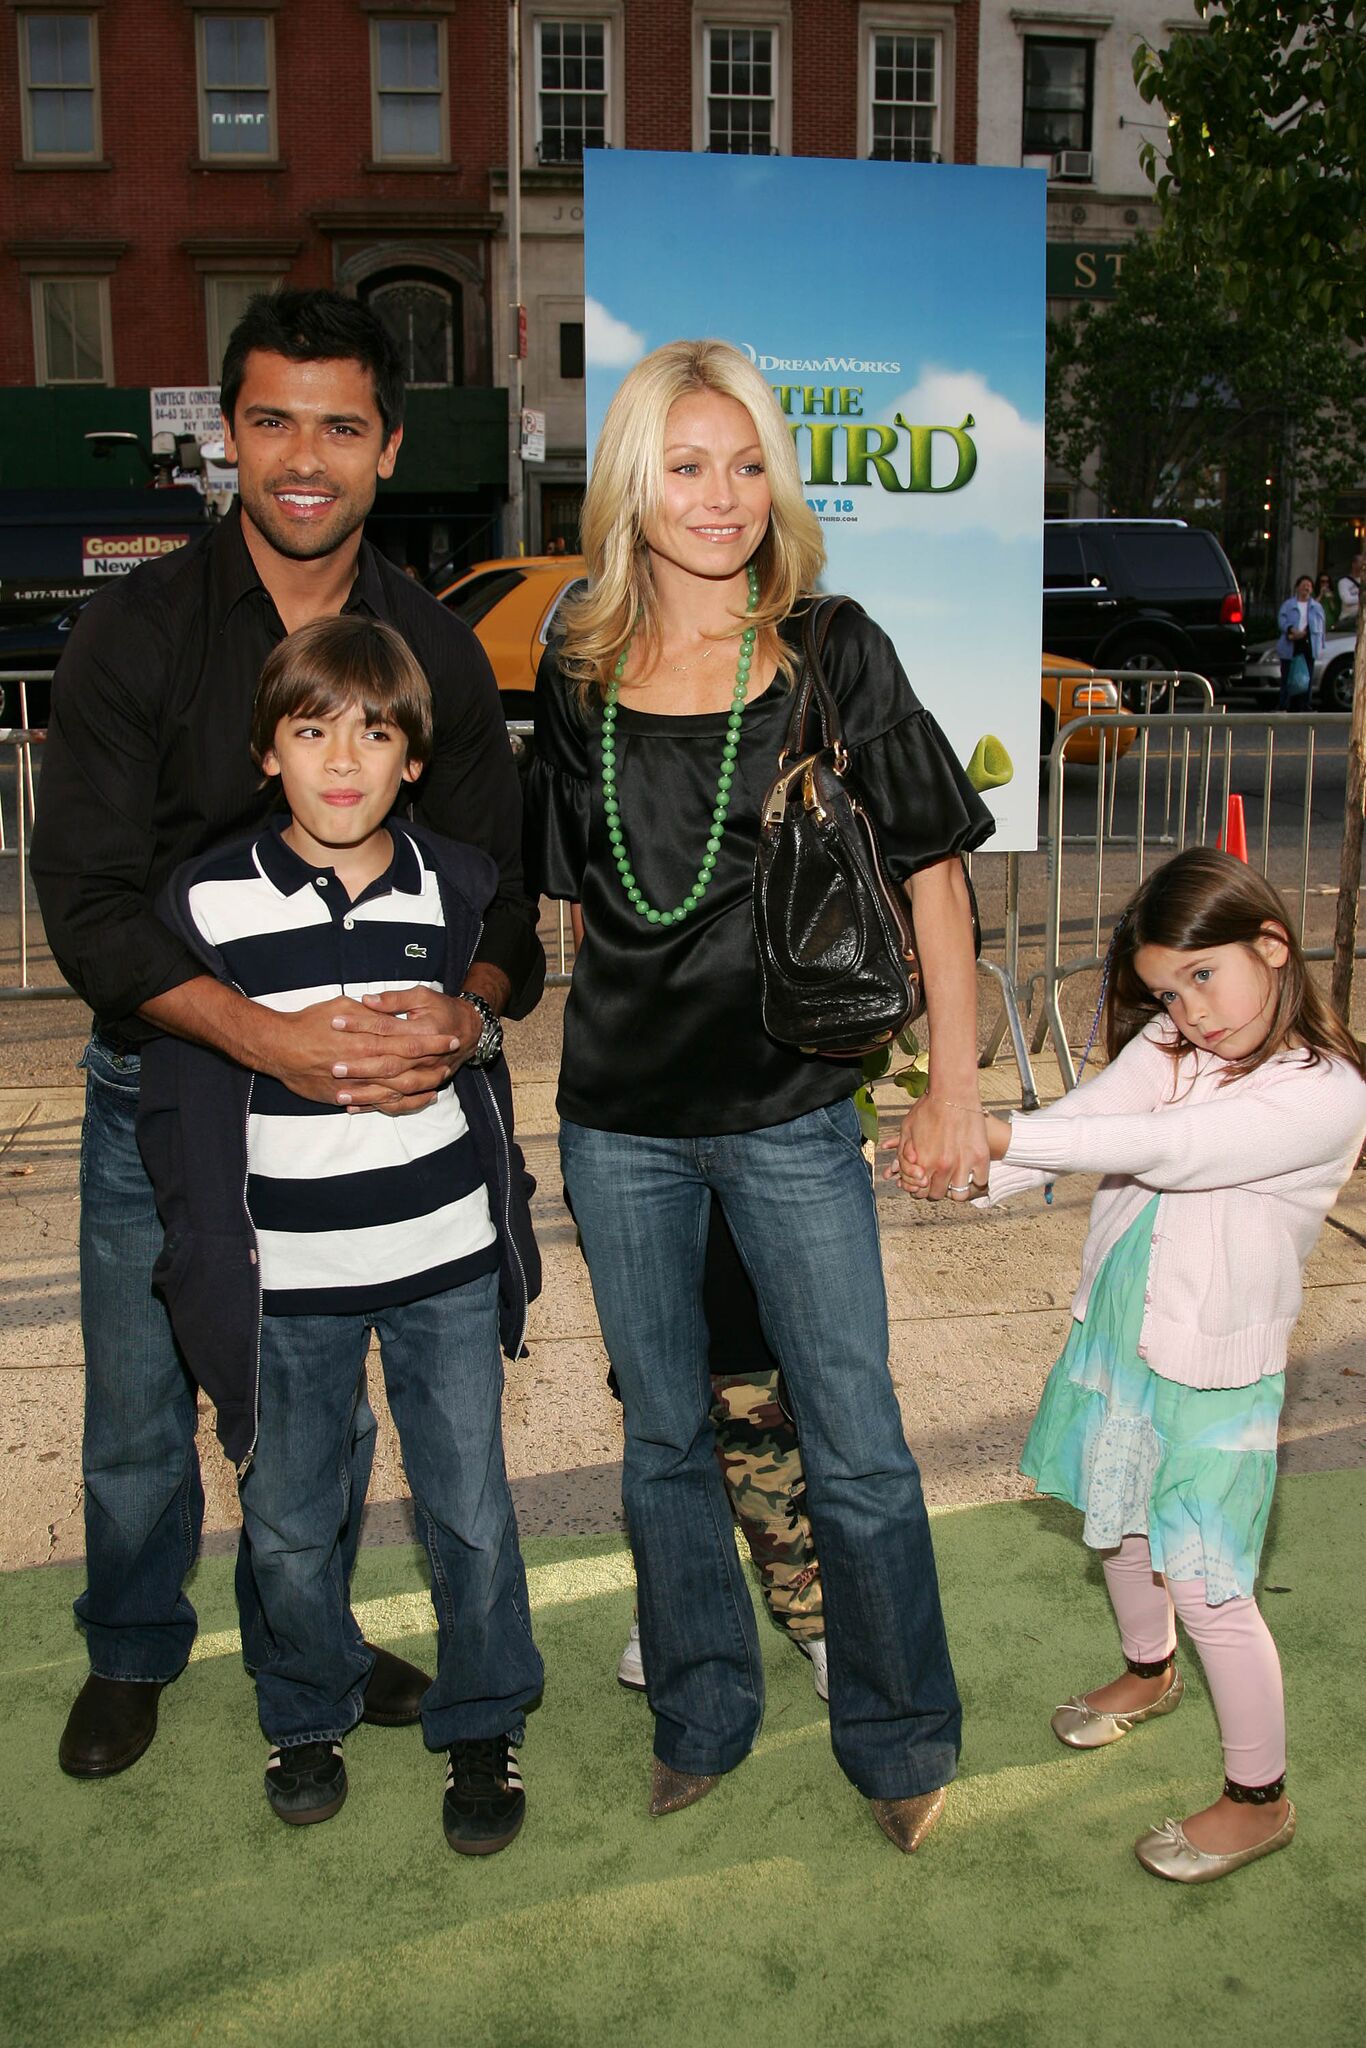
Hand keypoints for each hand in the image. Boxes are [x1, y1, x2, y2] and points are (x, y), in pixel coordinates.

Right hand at [266, 990, 469, 1114]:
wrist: (278, 1046)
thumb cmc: (309, 1022)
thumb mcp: (342, 1005)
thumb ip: (369, 1012)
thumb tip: (388, 1011)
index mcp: (367, 1037)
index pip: (409, 1040)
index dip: (432, 1041)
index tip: (450, 1038)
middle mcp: (365, 1062)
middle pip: (408, 1068)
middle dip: (432, 1067)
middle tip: (451, 1064)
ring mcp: (356, 1083)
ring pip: (397, 1090)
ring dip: (419, 1088)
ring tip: (438, 1086)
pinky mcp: (345, 1096)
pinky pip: (377, 1104)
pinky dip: (397, 1104)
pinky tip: (411, 1100)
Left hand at [888, 1095, 988, 1201]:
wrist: (952, 1093)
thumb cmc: (928, 1109)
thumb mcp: (906, 1131)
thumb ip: (904, 1156)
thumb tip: (907, 1174)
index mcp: (923, 1164)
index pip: (920, 1193)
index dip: (922, 1189)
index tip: (927, 1183)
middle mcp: (943, 1168)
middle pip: (939, 1194)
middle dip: (938, 1189)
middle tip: (941, 1179)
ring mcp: (963, 1164)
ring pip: (960, 1194)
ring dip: (957, 1188)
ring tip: (956, 1178)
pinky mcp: (981, 1157)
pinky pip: (980, 1181)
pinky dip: (976, 1179)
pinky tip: (972, 1172)